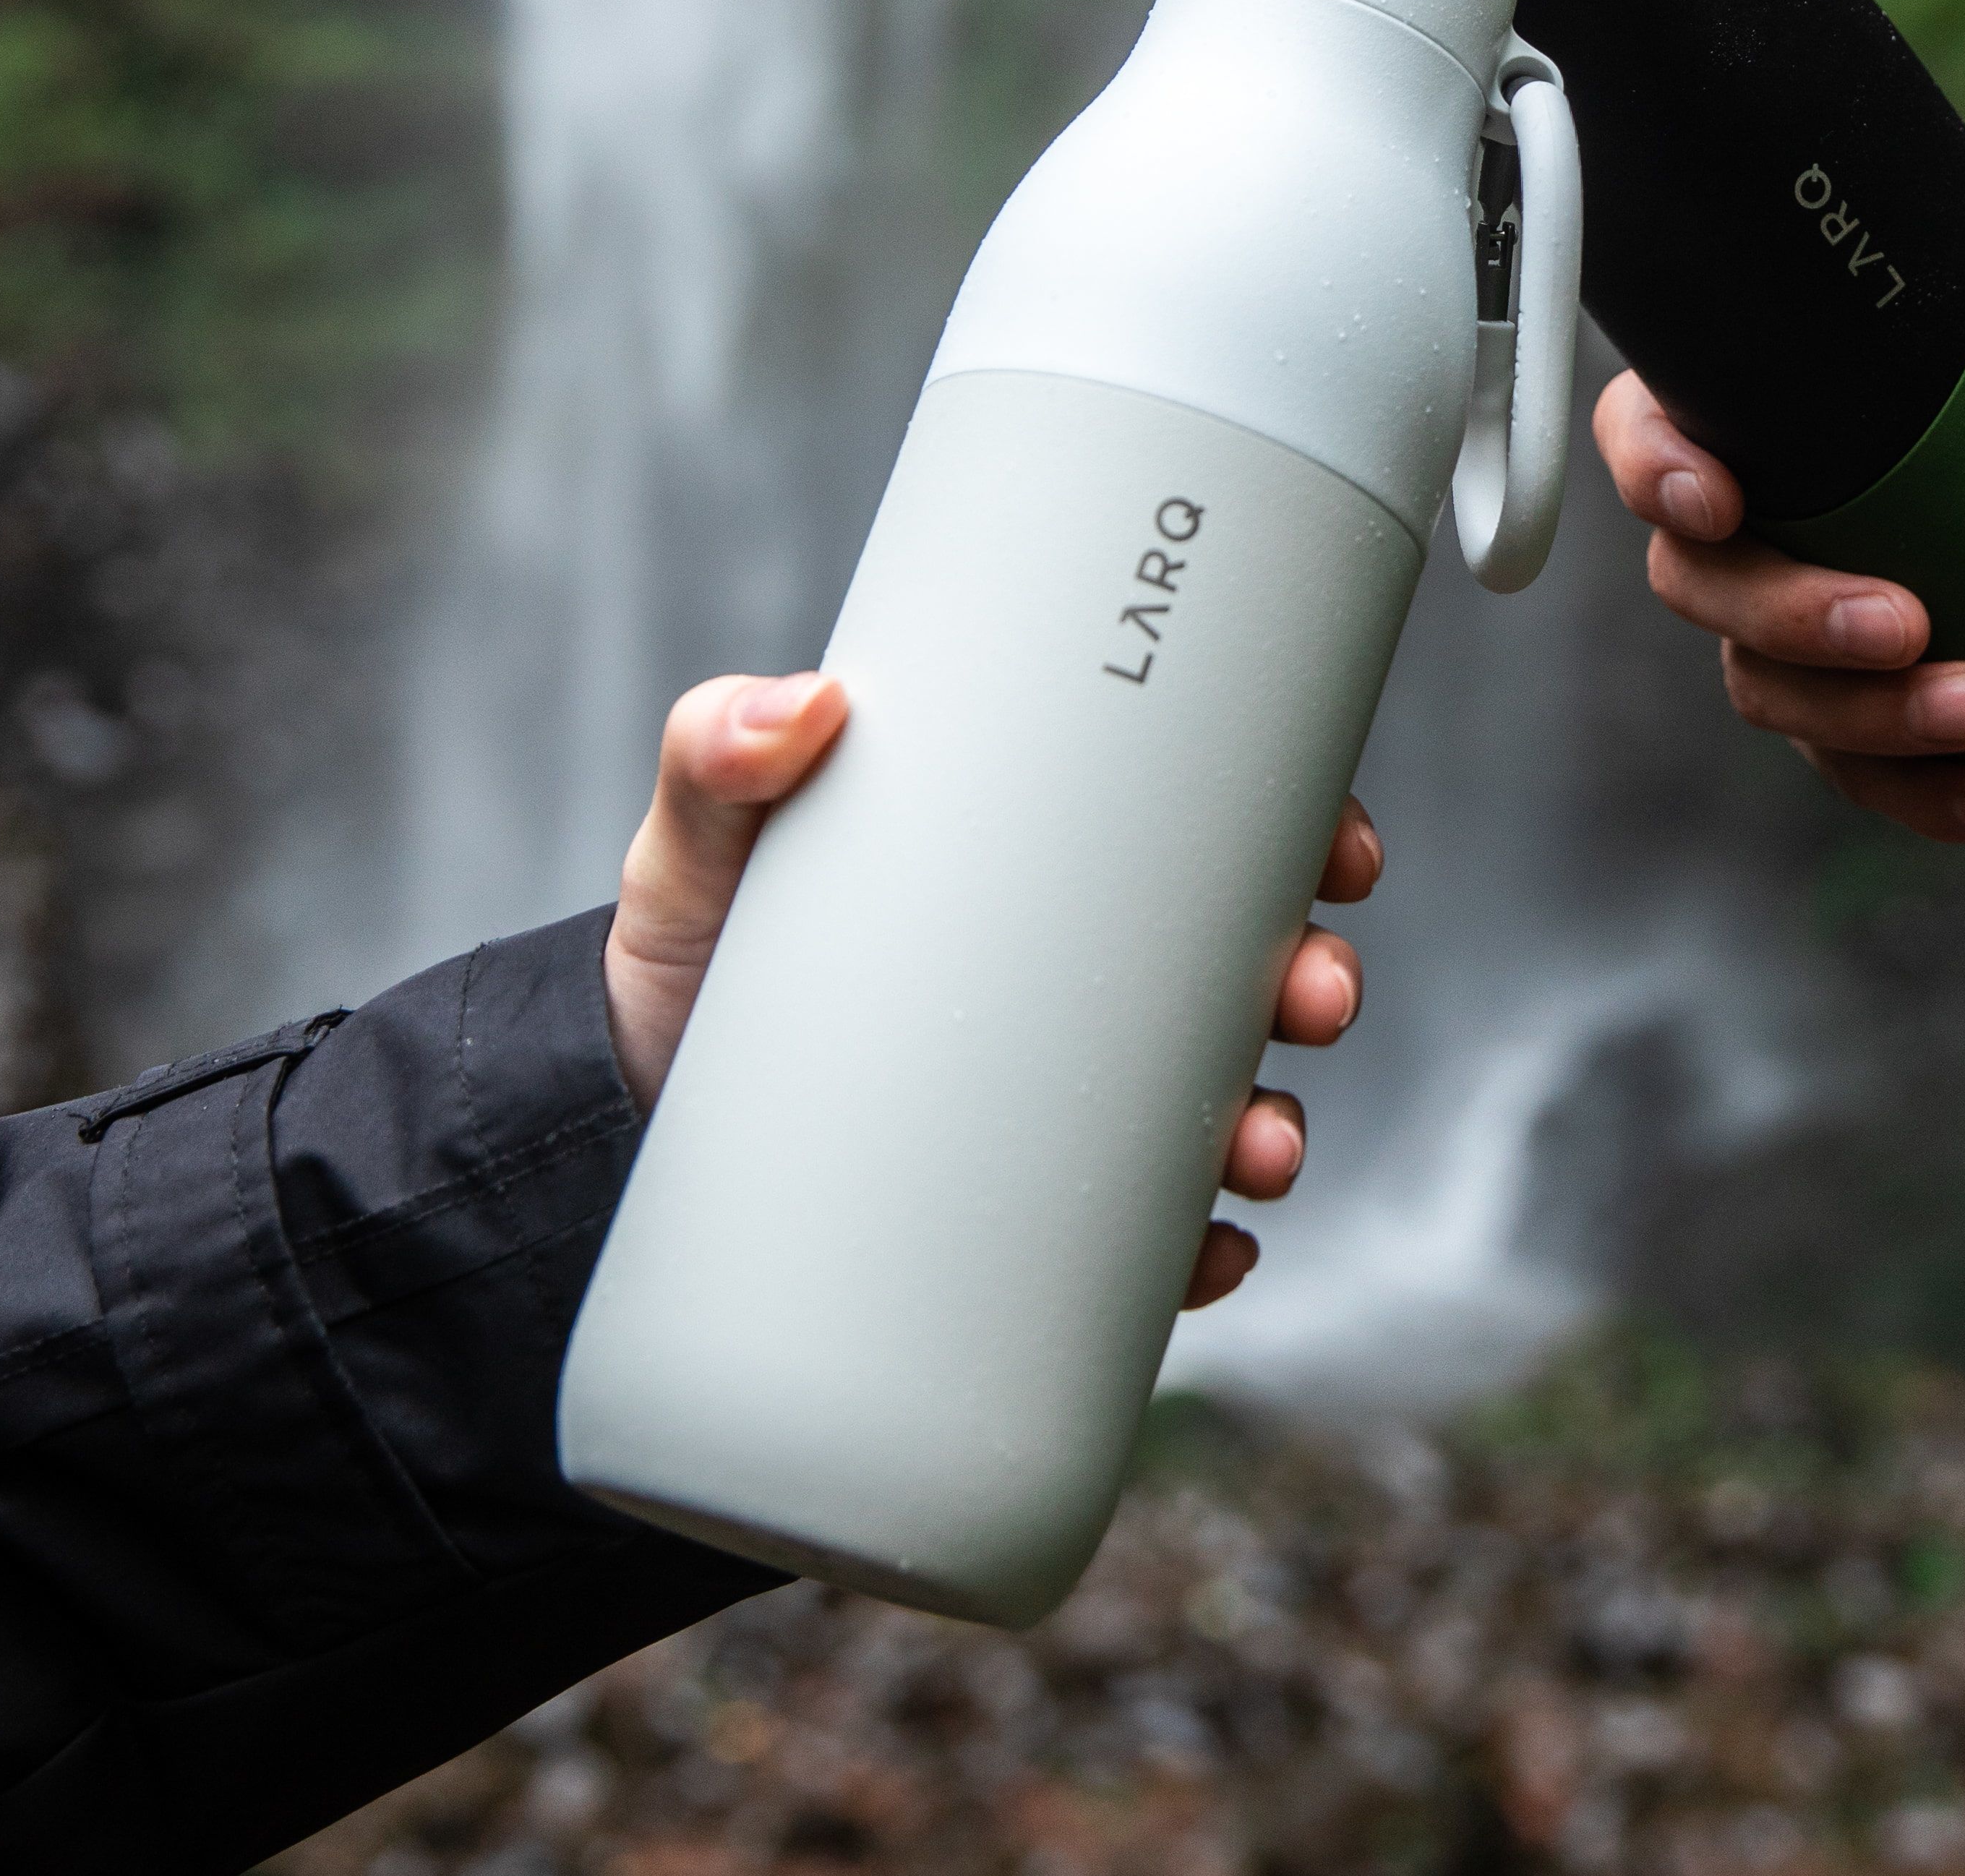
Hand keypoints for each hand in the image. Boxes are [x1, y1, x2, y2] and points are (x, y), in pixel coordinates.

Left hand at [602, 674, 1385, 1312]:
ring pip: (1221, 1108)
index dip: (1310, 837)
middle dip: (1316, 982)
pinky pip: (1145, 1241)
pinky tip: (1210, 1257)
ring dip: (1280, 1125)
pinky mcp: (1018, 1215)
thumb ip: (721, 752)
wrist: (620, 1107)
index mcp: (1041, 869)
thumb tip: (805, 707)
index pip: (1212, 836)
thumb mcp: (701, 837)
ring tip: (1260, 1147)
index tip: (1345, 850)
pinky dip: (1195, 1251)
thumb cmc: (692, 940)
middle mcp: (1074, 986)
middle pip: (1248, 973)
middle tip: (1311, 994)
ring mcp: (1056, 1102)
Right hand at [1595, 196, 1964, 847]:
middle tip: (1908, 625)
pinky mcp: (1857, 719)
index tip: (1718, 497)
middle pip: (1702, 585)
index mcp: (1762, 417)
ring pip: (1771, 692)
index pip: (1650, 429)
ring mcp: (1793, 636)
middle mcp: (1750, 530)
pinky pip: (1857, 773)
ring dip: (1870, 718)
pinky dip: (1927, 795)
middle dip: (1793, 617)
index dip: (1654, 467)